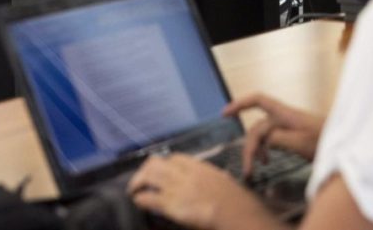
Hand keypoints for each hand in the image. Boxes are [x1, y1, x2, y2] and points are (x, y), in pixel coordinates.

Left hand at [128, 154, 273, 229]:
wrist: (238, 215)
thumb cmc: (237, 202)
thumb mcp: (225, 181)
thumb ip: (212, 177)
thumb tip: (211, 179)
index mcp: (199, 167)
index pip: (174, 158)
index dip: (164, 163)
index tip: (161, 171)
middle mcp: (185, 174)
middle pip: (156, 163)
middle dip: (145, 171)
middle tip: (140, 181)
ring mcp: (177, 188)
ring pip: (148, 176)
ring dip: (137, 182)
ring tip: (134, 190)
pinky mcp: (172, 205)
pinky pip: (149, 197)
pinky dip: (140, 198)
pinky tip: (138, 202)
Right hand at [224, 94, 322, 176]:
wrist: (348, 146)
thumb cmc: (326, 141)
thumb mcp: (301, 141)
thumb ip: (278, 138)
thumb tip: (261, 140)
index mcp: (285, 114)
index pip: (257, 100)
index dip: (240, 104)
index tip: (225, 114)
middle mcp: (284, 117)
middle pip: (258, 127)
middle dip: (249, 147)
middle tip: (247, 171)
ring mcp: (290, 126)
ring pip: (264, 135)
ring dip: (257, 150)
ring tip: (256, 169)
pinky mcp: (295, 136)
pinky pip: (273, 140)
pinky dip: (266, 150)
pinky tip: (268, 161)